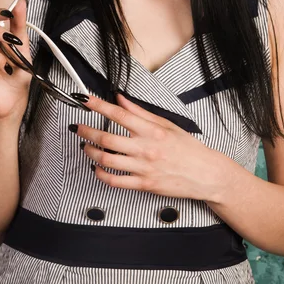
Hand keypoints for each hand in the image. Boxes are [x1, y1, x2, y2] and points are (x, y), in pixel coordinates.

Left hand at [72, 93, 224, 201]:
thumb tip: (121, 98)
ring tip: (85, 146)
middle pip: (107, 138)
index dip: (99, 105)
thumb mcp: (166, 124)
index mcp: (151, 130)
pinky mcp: (143, 185)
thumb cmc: (188, 148)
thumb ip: (140, 112)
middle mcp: (145, 148)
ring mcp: (143, 168)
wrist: (205, 173)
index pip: (119, 114)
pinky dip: (101, 174)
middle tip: (77, 126)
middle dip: (87, 131)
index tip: (86, 100)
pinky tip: (97, 168)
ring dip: (91, 152)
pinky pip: (115, 181)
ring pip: (107, 160)